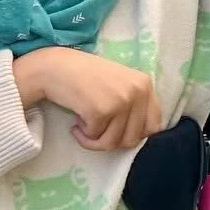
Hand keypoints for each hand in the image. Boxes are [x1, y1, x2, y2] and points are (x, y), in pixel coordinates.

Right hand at [13, 47, 164, 151]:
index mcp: (145, 84)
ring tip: (84, 126)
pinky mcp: (101, 110)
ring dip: (95, 141)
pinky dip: (83, 135)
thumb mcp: (119, 84)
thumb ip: (134, 104)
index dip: (135, 134)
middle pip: (132, 139)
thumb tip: (140, 136)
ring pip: (112, 142)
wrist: (56, 67)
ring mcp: (121, 101)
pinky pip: (94, 137)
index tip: (117, 130)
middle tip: (96, 131)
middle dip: (111, 141)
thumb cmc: (85, 77)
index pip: (154, 125)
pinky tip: (76, 120)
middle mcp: (138, 92)